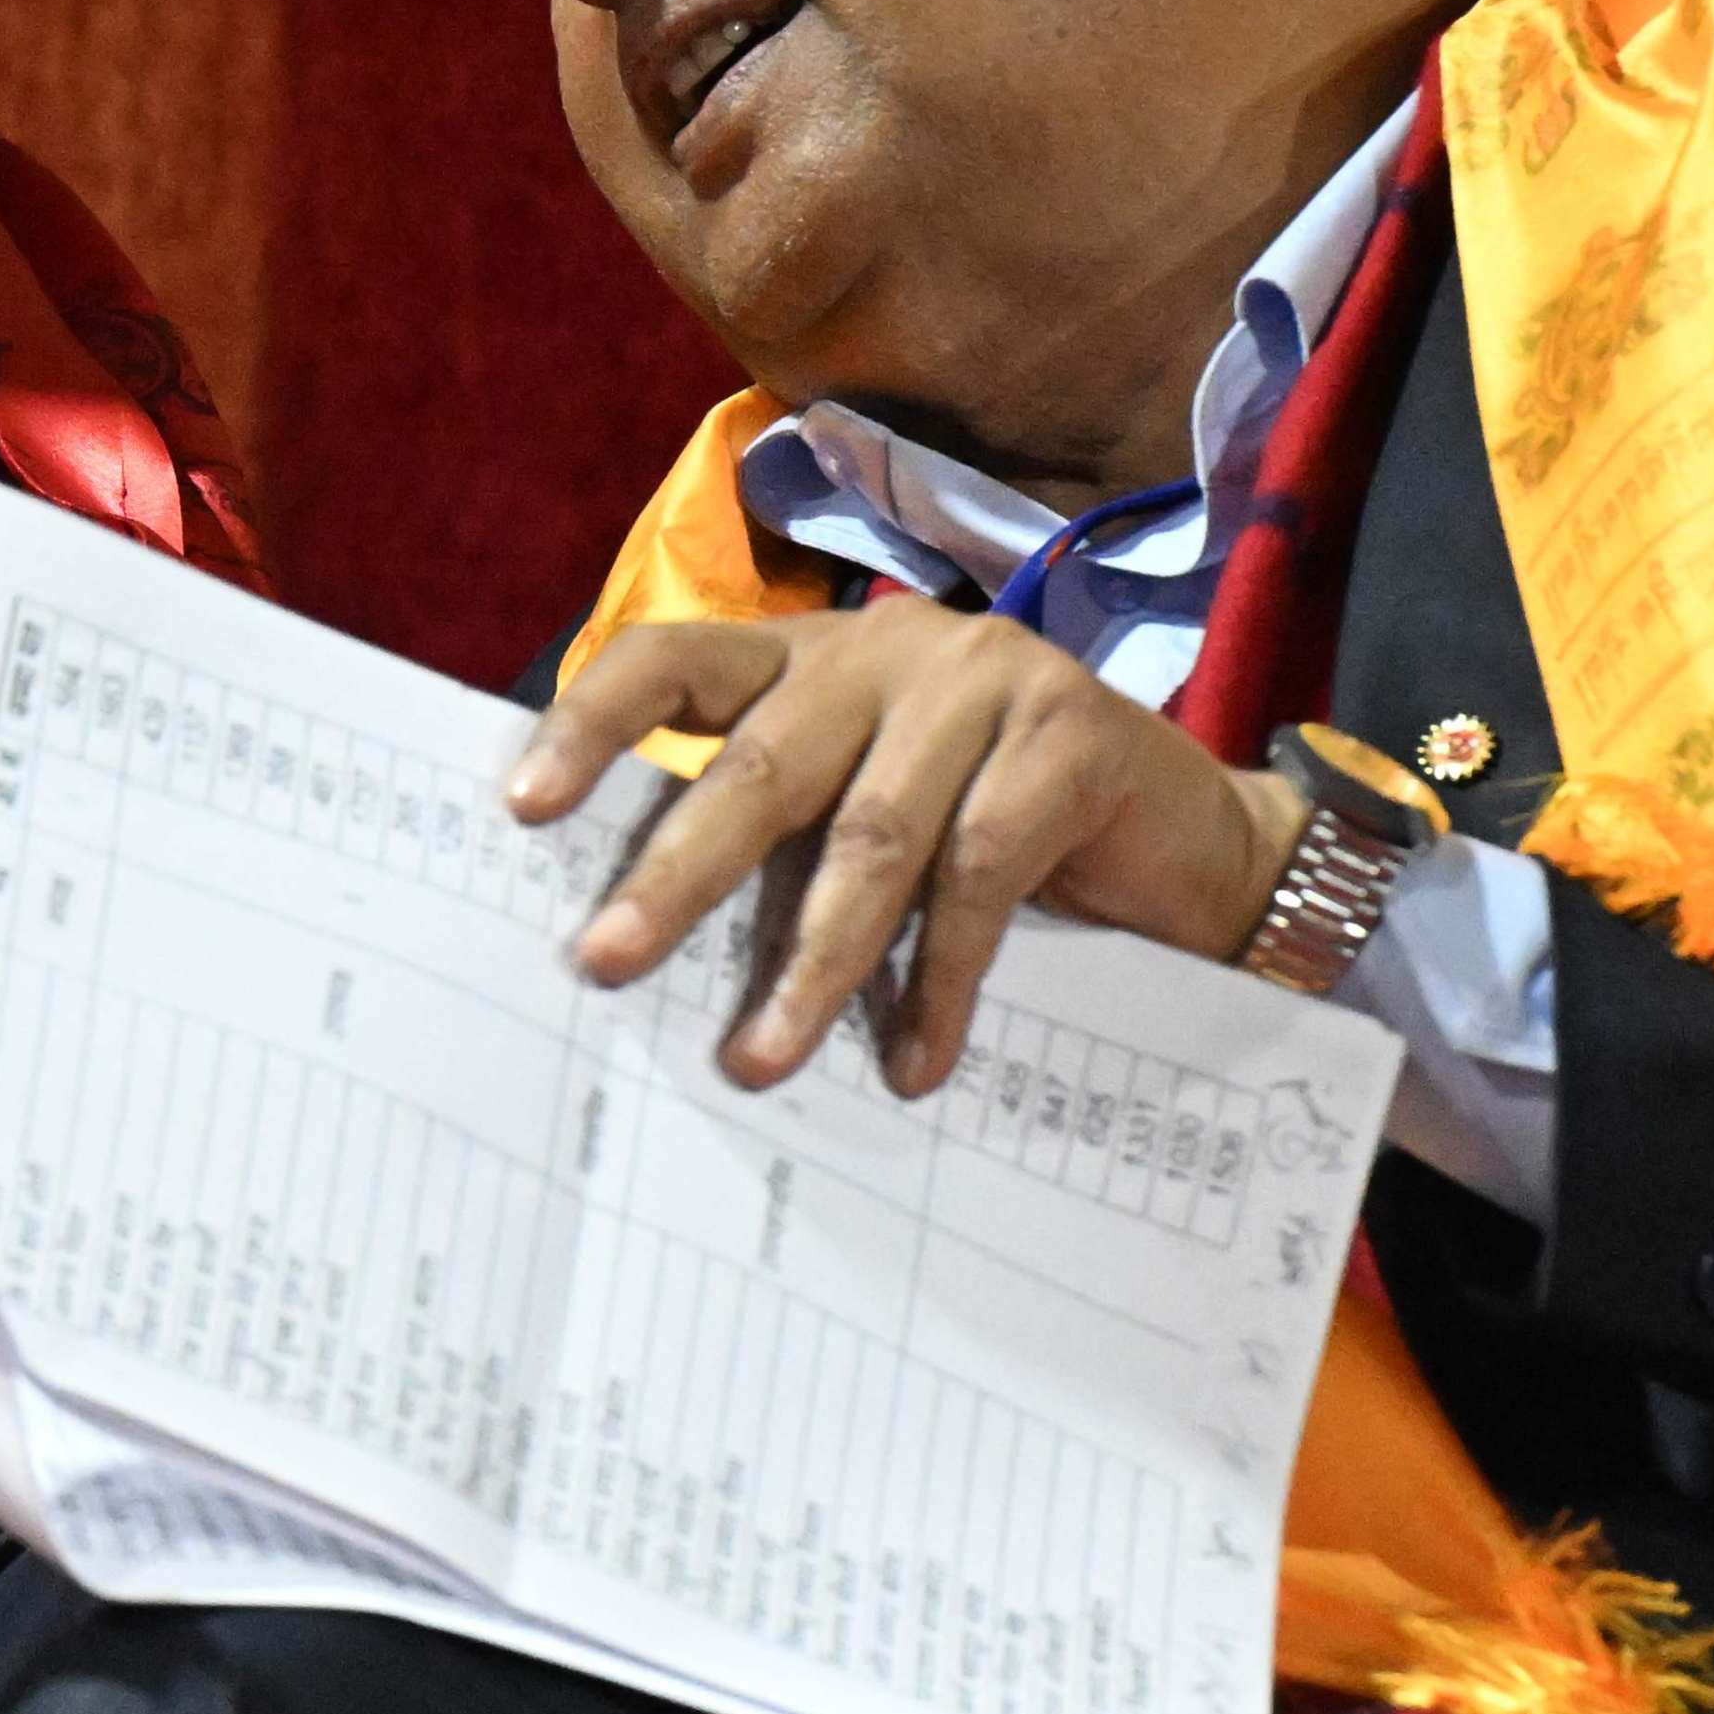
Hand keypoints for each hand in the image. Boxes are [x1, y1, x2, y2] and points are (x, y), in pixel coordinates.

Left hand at [504, 603, 1313, 1096]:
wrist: (1193, 843)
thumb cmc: (993, 834)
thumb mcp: (864, 816)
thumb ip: (775, 836)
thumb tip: (627, 934)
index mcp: (809, 657)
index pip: (673, 660)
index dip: (593, 723)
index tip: (520, 805)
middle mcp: (887, 651)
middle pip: (760, 764)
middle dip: (678, 875)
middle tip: (605, 964)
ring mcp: (985, 682)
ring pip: (870, 839)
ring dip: (810, 965)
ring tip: (758, 1061)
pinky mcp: (1073, 739)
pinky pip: (982, 879)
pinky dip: (938, 983)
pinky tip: (911, 1061)